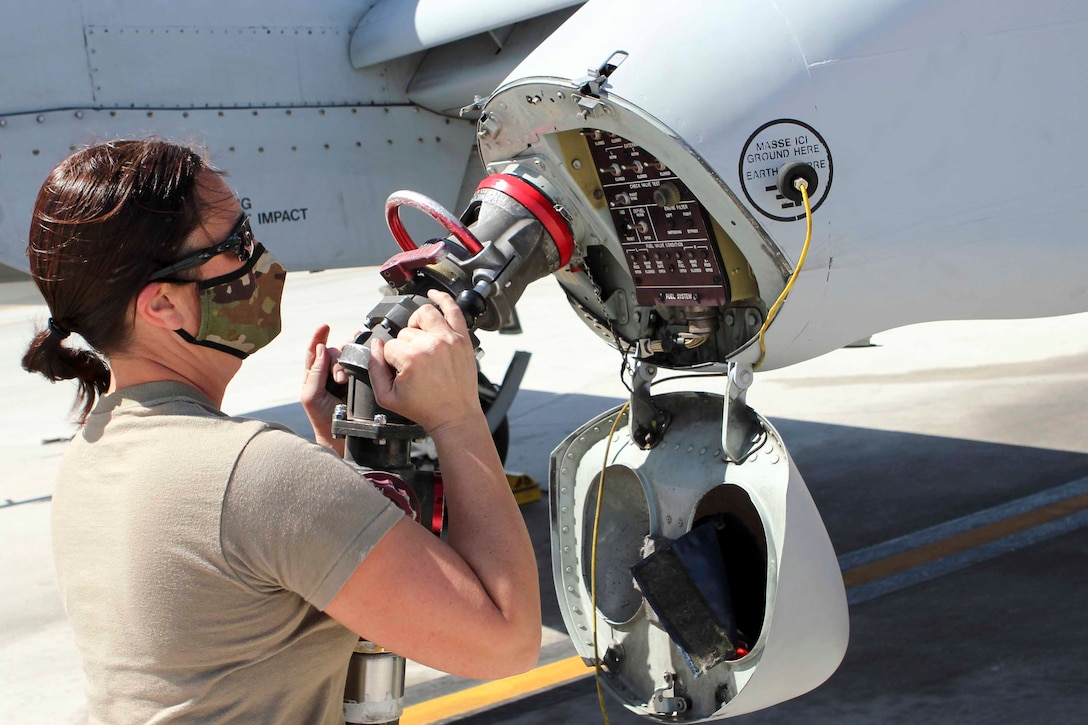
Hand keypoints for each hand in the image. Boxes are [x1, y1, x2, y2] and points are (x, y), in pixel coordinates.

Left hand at [301, 324, 350, 455]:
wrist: (342, 435)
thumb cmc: (322, 418)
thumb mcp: (311, 396)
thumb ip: (314, 372)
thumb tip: (322, 348)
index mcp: (314, 375)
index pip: (314, 352)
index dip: (318, 337)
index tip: (324, 327)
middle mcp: (329, 373)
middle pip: (333, 352)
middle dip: (336, 361)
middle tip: (340, 379)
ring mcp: (345, 376)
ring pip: (347, 355)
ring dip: (348, 359)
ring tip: (346, 378)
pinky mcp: (359, 380)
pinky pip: (361, 362)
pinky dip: (363, 353)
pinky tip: (366, 348)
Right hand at [368, 290, 480, 432]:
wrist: (455, 416)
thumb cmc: (424, 408)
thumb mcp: (387, 397)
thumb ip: (373, 369)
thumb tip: (375, 345)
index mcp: (411, 358)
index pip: (389, 346)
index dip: (390, 360)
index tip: (399, 372)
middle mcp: (431, 344)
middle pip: (405, 332)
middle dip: (404, 347)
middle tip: (412, 365)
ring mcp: (449, 339)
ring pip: (424, 314)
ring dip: (417, 324)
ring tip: (418, 338)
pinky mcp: (462, 339)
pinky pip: (453, 309)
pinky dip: (443, 298)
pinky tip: (434, 294)